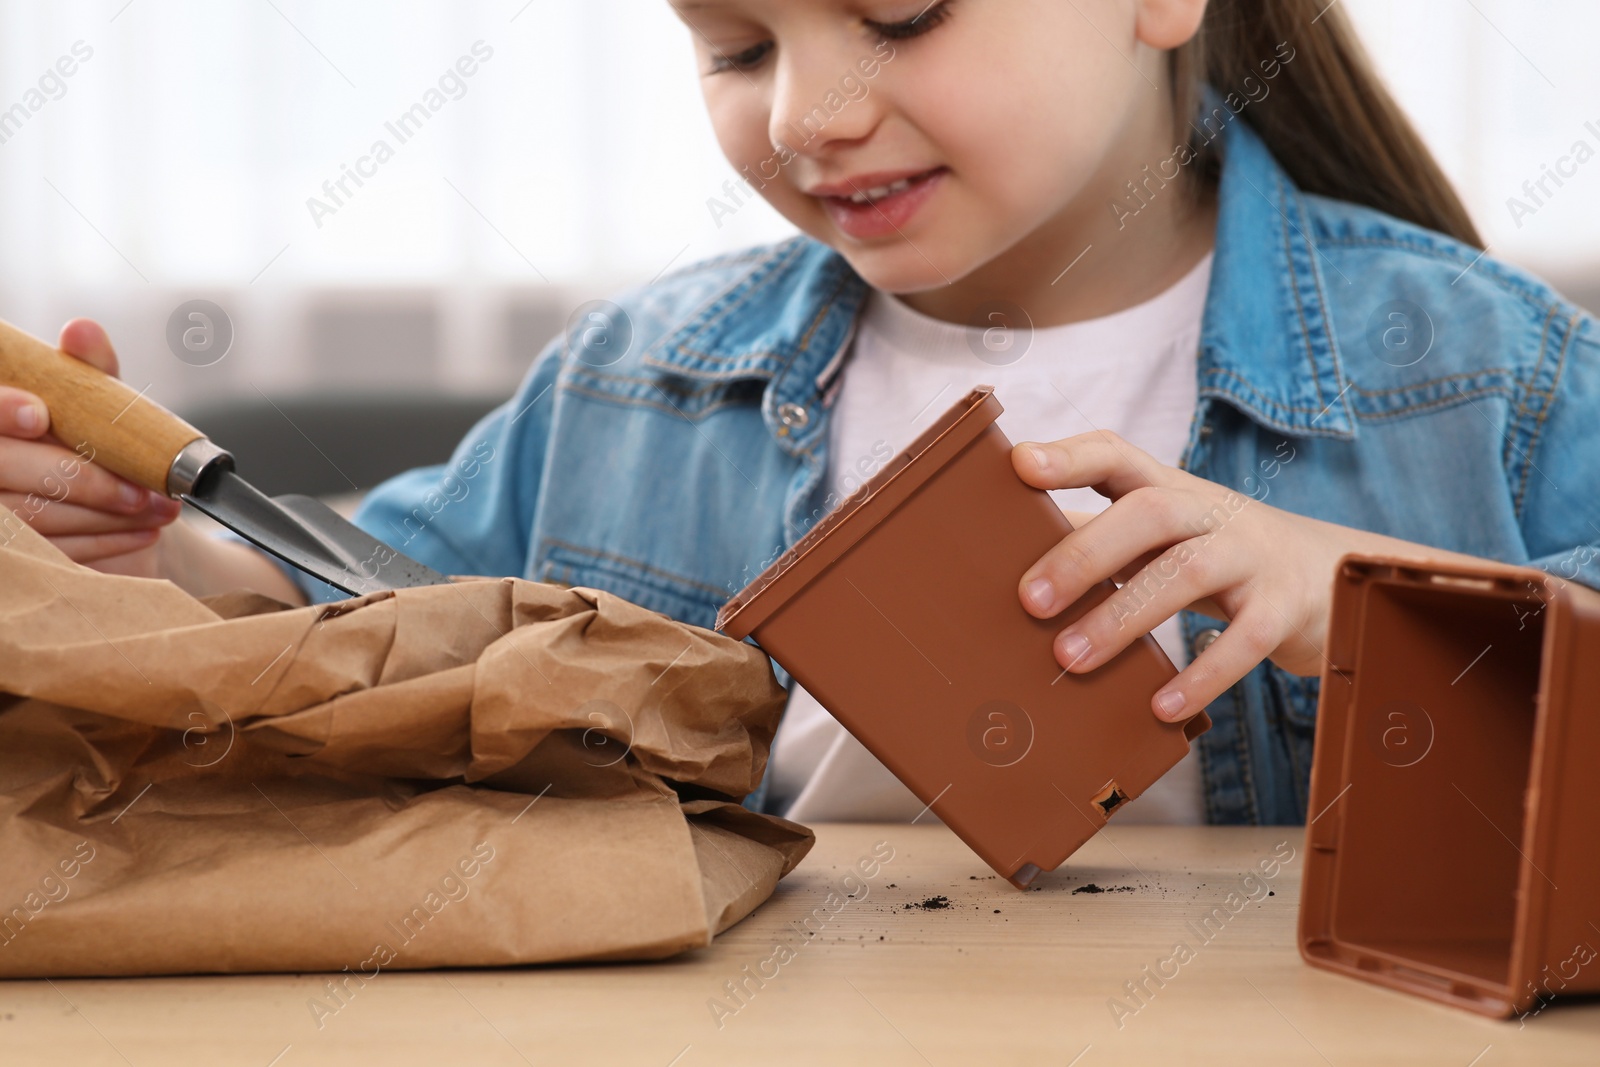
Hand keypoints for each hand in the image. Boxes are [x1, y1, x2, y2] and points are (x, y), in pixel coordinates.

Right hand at [0, 319, 182, 571]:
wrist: (113, 505)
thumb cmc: (95, 445)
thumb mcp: (98, 402)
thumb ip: (88, 368)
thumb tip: (82, 330)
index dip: (0, 409)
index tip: (38, 413)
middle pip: (6, 468)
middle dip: (85, 480)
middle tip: (143, 490)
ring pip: (33, 515)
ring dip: (106, 516)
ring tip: (160, 509)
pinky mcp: (16, 551)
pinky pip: (51, 550)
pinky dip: (105, 542)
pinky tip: (143, 531)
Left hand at [1011, 430, 1477, 722]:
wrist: (1329, 575)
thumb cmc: (1214, 555)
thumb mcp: (1161, 538)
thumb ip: (1097, 539)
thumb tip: (1008, 561)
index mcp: (1168, 488)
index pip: (1117, 454)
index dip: (1071, 455)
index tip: (1020, 465)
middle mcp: (1210, 512)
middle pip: (1147, 512)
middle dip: (1085, 553)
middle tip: (1030, 600)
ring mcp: (1251, 555)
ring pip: (1186, 574)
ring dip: (1124, 618)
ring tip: (1069, 659)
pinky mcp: (1283, 608)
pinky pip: (1243, 640)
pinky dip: (1201, 675)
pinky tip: (1161, 707)